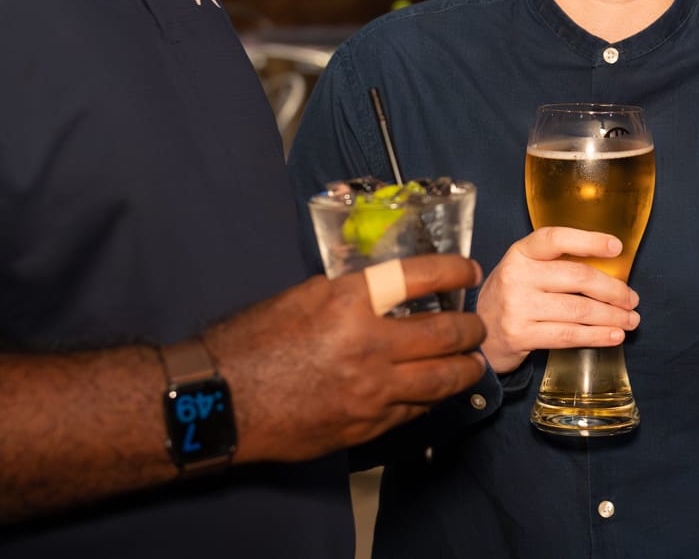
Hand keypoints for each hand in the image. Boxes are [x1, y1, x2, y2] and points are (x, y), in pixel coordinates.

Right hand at [210, 255, 485, 460]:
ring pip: (441, 380)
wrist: (221, 403)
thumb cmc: (250, 342)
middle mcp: (368, 346)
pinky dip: (431, 397)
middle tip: (476, 323)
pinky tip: (435, 390)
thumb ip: (348, 293)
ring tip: (472, 360)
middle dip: (470, 328)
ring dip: (465, 368)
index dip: (453, 271)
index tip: (468, 270)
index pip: (420, 277)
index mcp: (349, 303)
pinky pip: (414, 410)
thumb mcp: (300, 297)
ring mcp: (371, 392)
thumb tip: (383, 292)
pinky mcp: (366, 427)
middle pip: (445, 334)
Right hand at [475, 228, 641, 374]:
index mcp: (520, 253)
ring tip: (630, 320)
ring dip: (612, 316)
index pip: (555, 238)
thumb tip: (611, 269)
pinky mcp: (521, 335)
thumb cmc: (512, 296)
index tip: (616, 248)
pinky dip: (597, 336)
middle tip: (632, 299)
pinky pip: (569, 335)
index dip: (589, 240)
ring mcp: (518, 307)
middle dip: (613, 290)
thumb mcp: (524, 269)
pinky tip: (614, 336)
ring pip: (578, 309)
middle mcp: (517, 276)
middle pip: (577, 277)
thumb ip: (555, 263)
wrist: (478, 334)